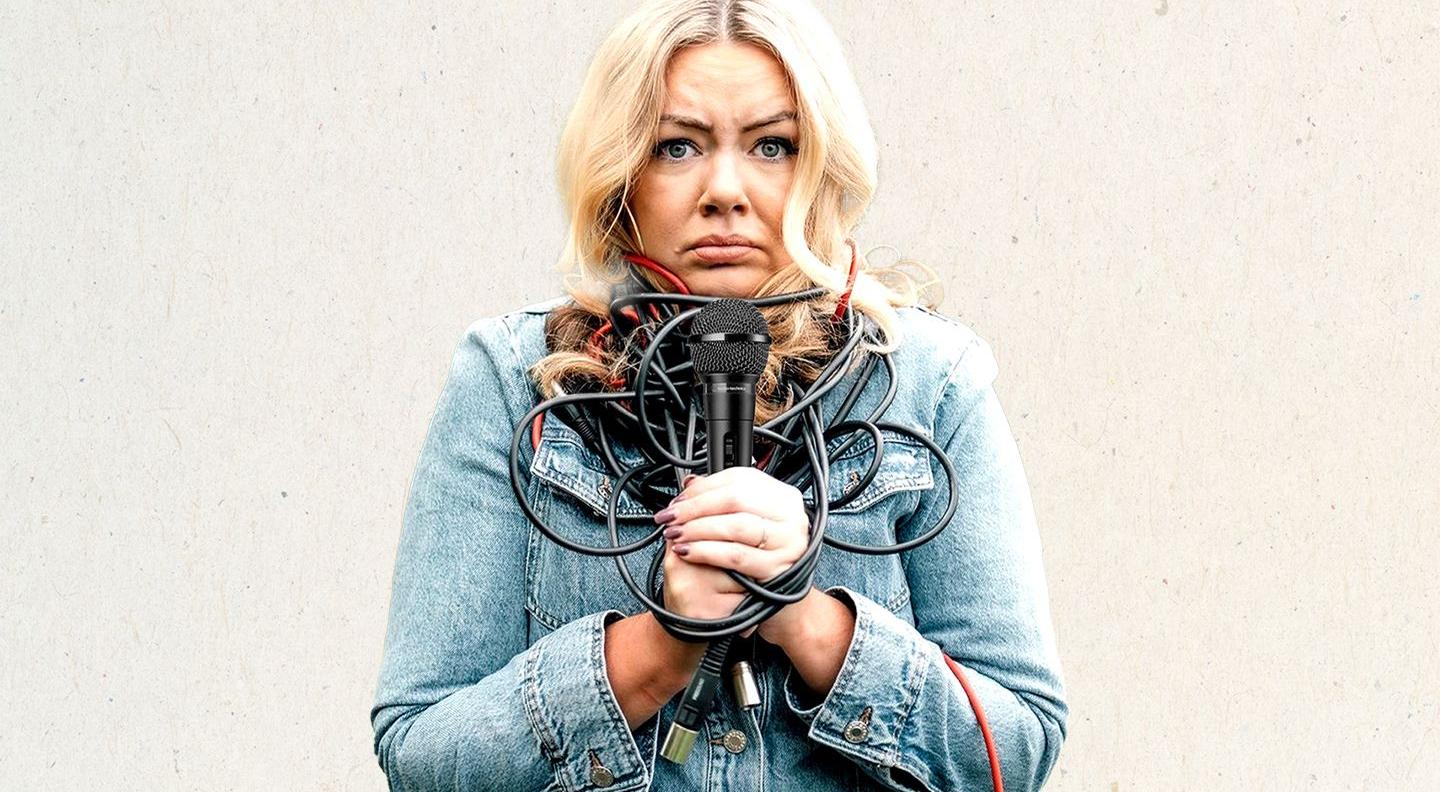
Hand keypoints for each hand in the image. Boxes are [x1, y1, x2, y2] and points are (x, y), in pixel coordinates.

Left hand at [654, 468, 810, 640]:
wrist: (782, 597)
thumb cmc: (762, 554)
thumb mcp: (749, 521)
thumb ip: (723, 500)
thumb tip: (690, 483)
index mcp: (783, 496)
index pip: (738, 479)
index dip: (702, 488)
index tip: (679, 498)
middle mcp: (789, 516)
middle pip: (735, 500)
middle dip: (696, 507)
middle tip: (671, 516)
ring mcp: (786, 542)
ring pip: (735, 526)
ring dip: (698, 528)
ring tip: (677, 534)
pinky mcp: (775, 568)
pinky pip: (735, 555)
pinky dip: (706, 551)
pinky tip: (688, 551)